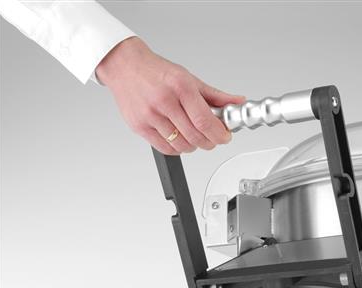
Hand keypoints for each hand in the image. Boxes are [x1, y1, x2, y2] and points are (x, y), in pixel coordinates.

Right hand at [96, 37, 243, 154]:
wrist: (124, 66)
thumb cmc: (156, 72)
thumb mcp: (189, 79)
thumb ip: (215, 95)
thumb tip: (237, 103)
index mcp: (180, 88)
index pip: (205, 121)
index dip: (220, 134)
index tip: (225, 136)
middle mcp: (164, 102)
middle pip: (196, 137)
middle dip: (210, 142)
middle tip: (214, 137)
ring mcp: (150, 116)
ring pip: (182, 146)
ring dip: (194, 146)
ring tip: (195, 136)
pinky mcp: (139, 127)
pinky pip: (165, 148)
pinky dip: (177, 148)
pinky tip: (180, 138)